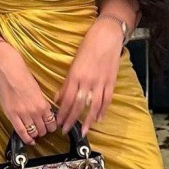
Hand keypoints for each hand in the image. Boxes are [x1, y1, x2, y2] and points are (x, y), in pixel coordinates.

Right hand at [0, 41, 57, 145]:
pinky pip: (21, 132)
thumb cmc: (23, 77)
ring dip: (35, 134)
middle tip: (40, 129)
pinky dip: (26, 139)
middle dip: (43, 131)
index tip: (49, 127)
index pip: (52, 123)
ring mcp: (23, 114)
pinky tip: (29, 141)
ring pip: (33, 132)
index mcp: (44, 105)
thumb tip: (46, 114)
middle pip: (43, 130)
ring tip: (33, 133)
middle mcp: (35, 111)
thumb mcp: (38, 91)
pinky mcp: (12, 115)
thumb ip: (42, 104)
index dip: (51, 127)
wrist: (9, 71)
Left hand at [53, 18, 123, 136]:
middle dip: (72, 119)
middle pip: (78, 105)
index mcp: (76, 75)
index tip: (58, 122)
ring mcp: (100, 82)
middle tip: (66, 130)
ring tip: (84, 131)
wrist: (106, 36)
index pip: (67, 99)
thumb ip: (67, 83)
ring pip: (93, 106)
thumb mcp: (74, 63)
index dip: (63, 112)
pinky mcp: (111, 82)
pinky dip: (102, 111)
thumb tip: (58, 98)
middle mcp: (87, 80)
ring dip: (87, 120)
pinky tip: (98, 119)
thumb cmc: (88, 47)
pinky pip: (106, 100)